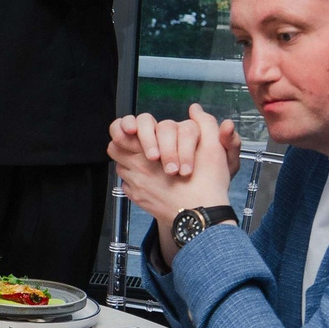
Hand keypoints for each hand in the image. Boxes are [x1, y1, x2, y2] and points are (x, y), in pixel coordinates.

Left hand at [107, 105, 238, 234]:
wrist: (202, 218)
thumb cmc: (207, 184)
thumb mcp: (213, 148)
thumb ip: (204, 124)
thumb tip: (195, 109)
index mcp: (149, 152)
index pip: (119, 133)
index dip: (124, 128)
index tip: (134, 129)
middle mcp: (137, 169)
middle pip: (114, 149)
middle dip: (125, 143)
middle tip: (142, 144)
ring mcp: (136, 186)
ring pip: (121, 167)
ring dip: (131, 162)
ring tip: (151, 162)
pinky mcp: (139, 200)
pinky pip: (128, 185)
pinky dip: (136, 180)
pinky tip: (154, 180)